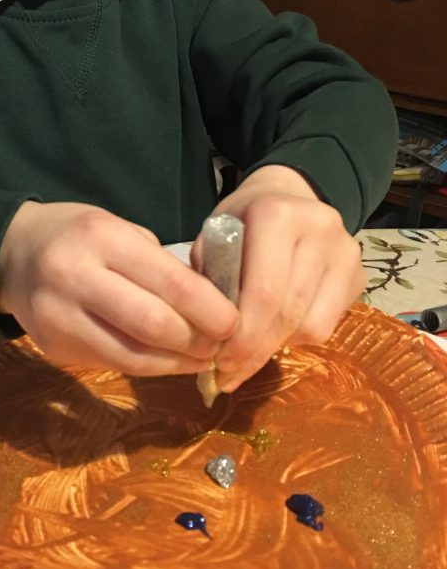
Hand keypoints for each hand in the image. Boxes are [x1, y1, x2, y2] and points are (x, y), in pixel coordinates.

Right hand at [0, 201, 237, 374]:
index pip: (171, 284)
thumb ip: (160, 266)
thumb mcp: (119, 230)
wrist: (11, 254)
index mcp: (101, 238)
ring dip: (176, 363)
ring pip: (133, 356)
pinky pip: (113, 363)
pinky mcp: (54, 349)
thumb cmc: (78, 236)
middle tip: (220, 345)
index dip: (211, 311)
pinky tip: (167, 360)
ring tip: (200, 358)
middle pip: (154, 326)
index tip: (234, 322)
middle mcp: (75, 278)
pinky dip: (148, 366)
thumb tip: (212, 308)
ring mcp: (59, 318)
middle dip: (197, 342)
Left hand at [192, 165, 365, 390]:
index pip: (265, 291)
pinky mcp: (361, 275)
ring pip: (311, 325)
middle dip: (255, 350)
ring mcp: (346, 252)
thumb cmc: (241, 224)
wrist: (288, 197)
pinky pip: (327, 326)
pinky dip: (297, 337)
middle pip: (288, 312)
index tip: (220, 361)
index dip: (242, 335)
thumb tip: (208, 340)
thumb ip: (209, 281)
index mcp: (276, 215)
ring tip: (248, 354)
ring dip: (275, 347)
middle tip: (229, 372)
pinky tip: (276, 331)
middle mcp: (320, 228)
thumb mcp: (212, 239)